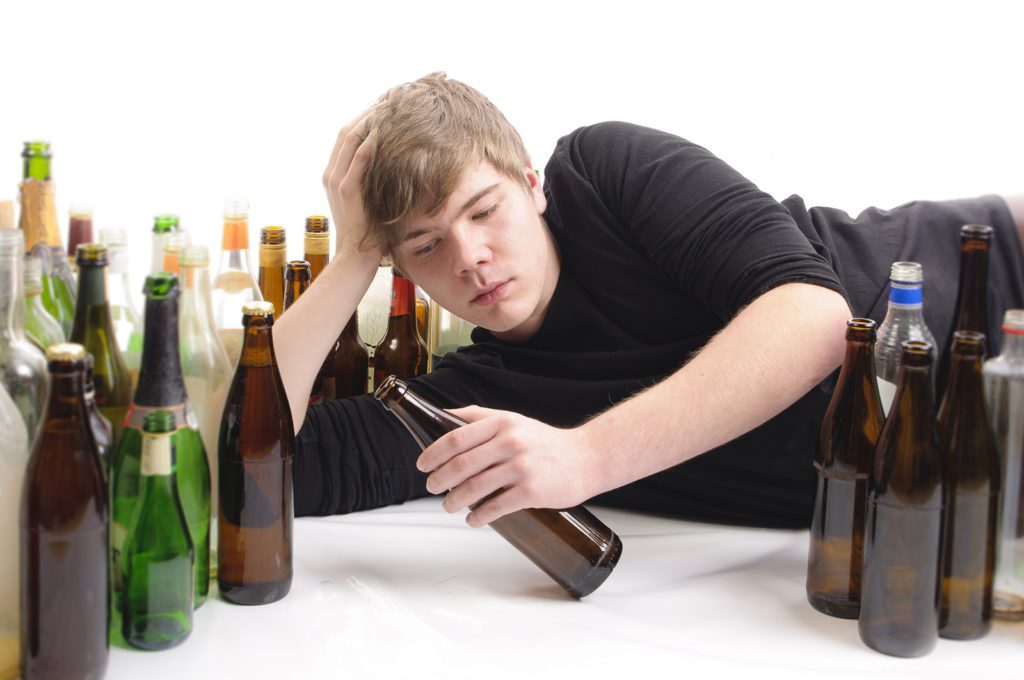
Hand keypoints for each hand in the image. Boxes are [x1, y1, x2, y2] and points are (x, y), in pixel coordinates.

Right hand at [322, 110, 382, 260]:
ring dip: (372, 118)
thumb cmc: (370, 230)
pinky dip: (370, 142)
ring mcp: (336, 180)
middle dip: (373, 109)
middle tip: (397, 94)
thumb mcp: (372, 197)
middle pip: (349, 128)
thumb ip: (375, 178)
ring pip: (350, 138)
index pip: (351, 133)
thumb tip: (396, 161)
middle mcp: (332, 171)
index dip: (369, 114)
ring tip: (393, 102)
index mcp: (336, 172)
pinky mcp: (346, 191)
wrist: (356, 257)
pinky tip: (385, 128)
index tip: (392, 100)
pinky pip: (357, 159)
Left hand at [416, 406, 597, 526]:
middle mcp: (511, 442)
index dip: (433, 453)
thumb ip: (479, 417)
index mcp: (502, 423)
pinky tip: (473, 519)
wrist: (586, 458)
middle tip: (432, 487)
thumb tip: (444, 415)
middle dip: (440, 479)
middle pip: (461, 464)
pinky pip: (496, 507)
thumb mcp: (513, 420)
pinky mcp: (531, 491)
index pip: (456, 438)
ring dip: (455, 500)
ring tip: (448, 505)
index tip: (422, 465)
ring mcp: (521, 467)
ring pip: (475, 487)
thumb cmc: (545, 441)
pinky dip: (479, 516)